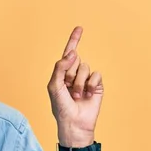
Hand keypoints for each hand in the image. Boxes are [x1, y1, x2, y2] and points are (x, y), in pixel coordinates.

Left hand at [47, 27, 103, 145]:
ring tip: (76, 95)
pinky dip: (91, 84)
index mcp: (62, 73)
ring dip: (79, 82)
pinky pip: (96, 75)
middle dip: (71, 74)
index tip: (79, 28)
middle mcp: (74, 74)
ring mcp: (86, 79)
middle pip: (76, 60)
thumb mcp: (54, 86)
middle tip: (68, 89)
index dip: (74, 40)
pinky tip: (87, 95)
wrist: (74, 122)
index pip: (68, 54)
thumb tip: (73, 53)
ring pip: (86, 67)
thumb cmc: (60, 107)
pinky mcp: (97, 85)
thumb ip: (60, 67)